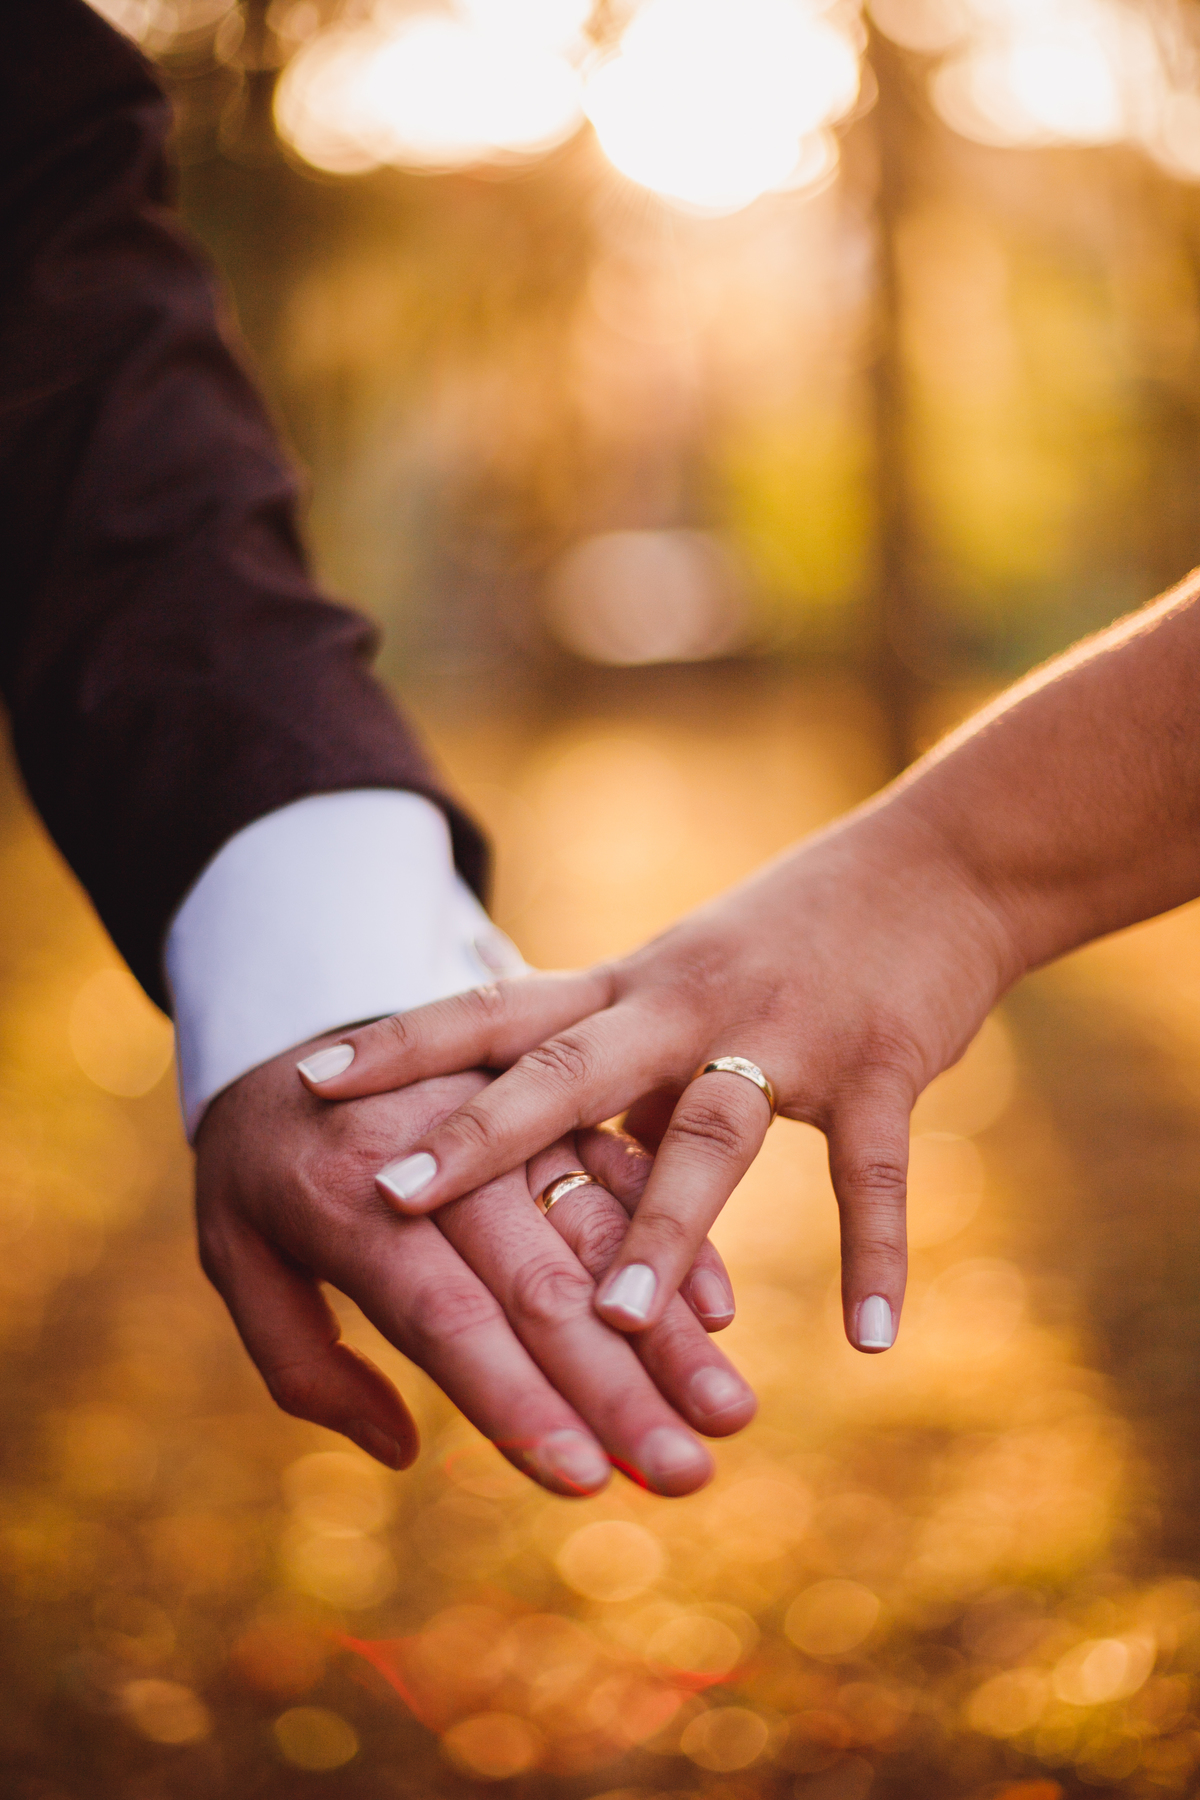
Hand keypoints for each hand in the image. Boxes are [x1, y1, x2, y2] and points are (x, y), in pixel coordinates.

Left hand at [195, 1036, 755, 1494]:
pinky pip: (626, 1166)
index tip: (585, 1483)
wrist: (290, 1003)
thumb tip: (400, 1449)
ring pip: (603, 1227)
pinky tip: (720, 1313)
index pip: (448, 1318)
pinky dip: (675, 1236)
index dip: (516, 1399)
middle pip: (544, 1285)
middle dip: (622, 1388)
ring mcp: (507, 1118)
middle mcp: (441, 1153)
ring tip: (732, 1411)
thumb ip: (303, 1363)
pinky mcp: (552, 1099)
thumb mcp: (231, 1251)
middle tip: (690, 1475)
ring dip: (672, 1326)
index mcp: (346, 1199)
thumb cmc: (258, 1156)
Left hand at [297, 802, 1016, 1352]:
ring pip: (711, 1134)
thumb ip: (622, 1069)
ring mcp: (786, 1032)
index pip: (496, 1010)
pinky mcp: (884, 1064)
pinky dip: (876, 1257)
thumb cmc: (798, 938)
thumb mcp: (686, 988)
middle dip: (478, 1138)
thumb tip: (549, 1156)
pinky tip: (867, 1343)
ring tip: (620, 1326)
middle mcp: (689, 1003)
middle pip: (569, 1069)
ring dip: (665, 1232)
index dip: (404, 1045)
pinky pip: (875, 1171)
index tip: (307, 1079)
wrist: (942, 869)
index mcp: (633, 987)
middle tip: (391, 1197)